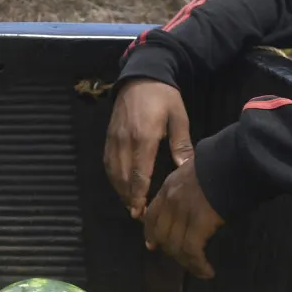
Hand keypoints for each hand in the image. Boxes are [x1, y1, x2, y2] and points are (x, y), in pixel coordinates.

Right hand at [104, 79, 193, 218]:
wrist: (140, 76)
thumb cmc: (164, 97)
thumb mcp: (178, 117)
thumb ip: (181, 143)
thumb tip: (184, 168)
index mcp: (143, 137)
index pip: (139, 173)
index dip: (139, 194)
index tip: (141, 210)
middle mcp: (124, 140)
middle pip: (123, 176)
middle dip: (128, 197)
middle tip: (137, 214)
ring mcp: (114, 138)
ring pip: (113, 171)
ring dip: (119, 189)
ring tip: (128, 204)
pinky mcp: (108, 136)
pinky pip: (107, 161)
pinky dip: (112, 176)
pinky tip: (119, 185)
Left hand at [142, 158, 224, 278]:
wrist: (237, 160)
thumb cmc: (225, 164)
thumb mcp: (196, 172)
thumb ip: (189, 187)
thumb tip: (194, 201)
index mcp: (169, 186)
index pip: (153, 214)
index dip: (151, 232)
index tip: (152, 244)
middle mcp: (171, 200)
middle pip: (161, 233)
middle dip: (169, 250)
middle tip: (182, 261)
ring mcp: (183, 211)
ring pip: (175, 245)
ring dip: (186, 262)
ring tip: (199, 270)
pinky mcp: (199, 222)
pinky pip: (191, 250)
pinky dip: (198, 264)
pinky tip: (207, 271)